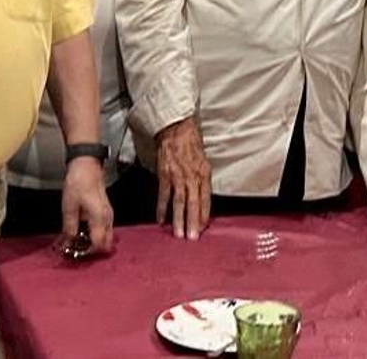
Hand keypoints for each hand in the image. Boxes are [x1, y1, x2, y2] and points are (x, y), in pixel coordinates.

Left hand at [59, 157, 114, 256]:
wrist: (86, 164)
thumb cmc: (78, 183)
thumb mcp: (69, 206)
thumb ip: (70, 228)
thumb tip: (68, 243)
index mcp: (99, 218)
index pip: (99, 244)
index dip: (88, 252)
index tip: (75, 252)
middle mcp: (107, 218)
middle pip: (107, 243)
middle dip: (93, 250)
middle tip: (78, 249)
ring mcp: (108, 214)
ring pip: (107, 236)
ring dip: (95, 242)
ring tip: (78, 241)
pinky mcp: (105, 210)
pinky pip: (105, 228)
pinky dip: (96, 234)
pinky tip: (83, 231)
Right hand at [155, 117, 212, 239]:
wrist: (176, 129)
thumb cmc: (191, 143)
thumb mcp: (203, 160)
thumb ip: (202, 178)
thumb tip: (202, 197)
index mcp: (204, 172)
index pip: (206, 197)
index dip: (204, 213)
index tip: (203, 228)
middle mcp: (192, 175)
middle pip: (193, 202)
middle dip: (193, 221)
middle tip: (192, 238)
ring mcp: (178, 175)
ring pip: (179, 201)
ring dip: (178, 219)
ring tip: (178, 234)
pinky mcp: (164, 174)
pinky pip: (163, 194)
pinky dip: (162, 207)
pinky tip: (160, 220)